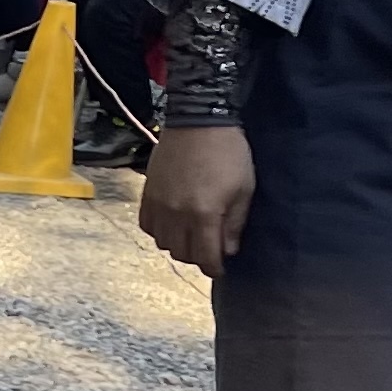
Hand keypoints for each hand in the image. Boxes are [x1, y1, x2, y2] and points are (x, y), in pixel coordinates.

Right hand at [140, 124, 254, 275]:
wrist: (198, 121)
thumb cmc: (228, 151)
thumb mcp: (244, 186)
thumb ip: (236, 222)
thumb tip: (228, 250)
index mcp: (204, 214)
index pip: (205, 256)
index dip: (214, 268)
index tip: (220, 269)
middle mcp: (177, 216)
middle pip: (182, 254)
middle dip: (197, 257)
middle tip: (207, 250)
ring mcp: (159, 207)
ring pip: (163, 244)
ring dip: (178, 245)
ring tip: (190, 236)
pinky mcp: (147, 197)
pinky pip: (148, 227)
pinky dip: (160, 232)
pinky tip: (172, 224)